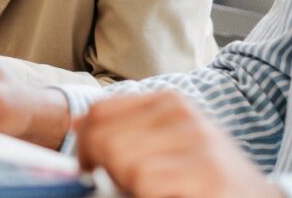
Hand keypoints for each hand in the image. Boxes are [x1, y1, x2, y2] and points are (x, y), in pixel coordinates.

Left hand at [76, 91, 282, 197]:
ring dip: (127, 188)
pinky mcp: (207, 176)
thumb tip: (80, 125)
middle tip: (120, 188)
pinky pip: (146, 184)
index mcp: (169, 102)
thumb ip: (129, 132)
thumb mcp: (170, 146)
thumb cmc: (210, 181)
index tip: (90, 170)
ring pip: (124, 163)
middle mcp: (182, 114)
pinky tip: (171, 197)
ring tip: (152, 192)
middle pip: (106, 139)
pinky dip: (145, 197)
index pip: (100, 112)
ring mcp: (198, 143)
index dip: (86, 146)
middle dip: (104, 171)